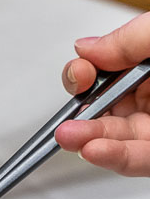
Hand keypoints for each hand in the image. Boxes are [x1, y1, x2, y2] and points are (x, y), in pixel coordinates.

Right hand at [57, 12, 149, 176]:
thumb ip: (130, 38)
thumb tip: (86, 48)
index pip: (105, 74)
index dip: (85, 76)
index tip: (80, 76)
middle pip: (102, 110)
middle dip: (78, 115)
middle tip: (64, 119)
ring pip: (113, 139)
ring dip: (85, 140)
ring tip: (68, 137)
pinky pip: (135, 161)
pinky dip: (111, 158)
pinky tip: (92, 150)